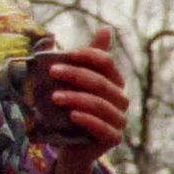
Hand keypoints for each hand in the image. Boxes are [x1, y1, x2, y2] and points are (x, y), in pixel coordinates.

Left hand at [46, 27, 128, 169]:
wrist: (70, 144)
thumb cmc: (71, 108)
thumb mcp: (72, 84)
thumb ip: (82, 60)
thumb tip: (104, 28)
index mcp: (114, 81)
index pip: (106, 62)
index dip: (88, 55)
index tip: (67, 53)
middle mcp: (121, 99)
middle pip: (100, 82)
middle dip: (75, 74)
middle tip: (52, 71)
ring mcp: (119, 119)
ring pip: (100, 105)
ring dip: (76, 98)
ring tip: (54, 97)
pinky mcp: (114, 138)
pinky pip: (103, 128)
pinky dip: (87, 120)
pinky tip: (72, 115)